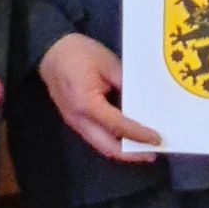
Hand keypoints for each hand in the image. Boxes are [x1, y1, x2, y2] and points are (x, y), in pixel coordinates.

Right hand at [40, 32, 163, 163]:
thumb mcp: (108, 63)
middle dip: (131, 155)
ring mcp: (75, 123)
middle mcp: (79, 119)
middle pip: (107, 147)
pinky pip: (97, 138)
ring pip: (101, 146)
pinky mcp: (76, 121)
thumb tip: (146, 103)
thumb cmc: (79, 53)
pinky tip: (128, 138)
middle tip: (152, 154)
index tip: (156, 139)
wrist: (51, 52)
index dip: (138, 134)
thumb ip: (126, 84)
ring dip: (123, 151)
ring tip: (144, 149)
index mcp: (86, 103)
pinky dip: (114, 142)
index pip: (117, 125)